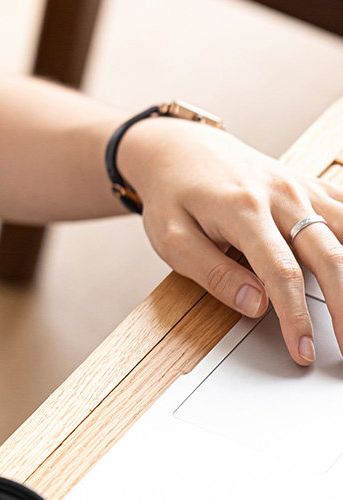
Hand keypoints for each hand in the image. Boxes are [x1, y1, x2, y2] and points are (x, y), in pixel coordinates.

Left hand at [119, 117, 342, 364]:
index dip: (296, 317)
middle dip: (342, 307)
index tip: (302, 350)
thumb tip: (255, 305)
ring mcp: (301, 189)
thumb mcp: (173, 240)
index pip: (281, 273)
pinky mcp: (311, 186)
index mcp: (243, 211)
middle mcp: (282, 196)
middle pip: (330, 257)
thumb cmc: (172, 196)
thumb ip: (213, 273)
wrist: (180, 149)